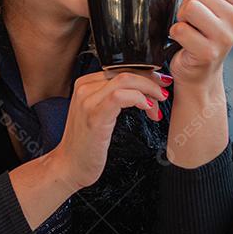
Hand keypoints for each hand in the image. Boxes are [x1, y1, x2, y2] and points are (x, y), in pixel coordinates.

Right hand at [51, 68, 170, 188]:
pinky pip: (120, 96)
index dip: (145, 73)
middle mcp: (84, 88)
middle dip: (151, 80)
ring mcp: (88, 101)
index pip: (121, 68)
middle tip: (163, 93)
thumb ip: (112, 98)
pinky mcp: (95, 116)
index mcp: (85, 84)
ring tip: (157, 105)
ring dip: (149, 89)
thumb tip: (141, 88)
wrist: (69, 166)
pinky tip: (147, 108)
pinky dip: (139, 98)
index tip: (159, 83)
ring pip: (125, 80)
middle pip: (125, 71)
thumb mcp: (98, 113)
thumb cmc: (86, 144)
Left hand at [167, 0, 232, 86]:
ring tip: (189, 29)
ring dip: (181, 18)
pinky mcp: (208, 52)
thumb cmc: (204, 32)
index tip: (202, 6)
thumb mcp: (213, 3)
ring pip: (189, 8)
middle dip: (187, 5)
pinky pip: (180, 29)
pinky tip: (185, 42)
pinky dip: (175, 34)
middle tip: (193, 22)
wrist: (200, 70)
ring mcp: (225, 38)